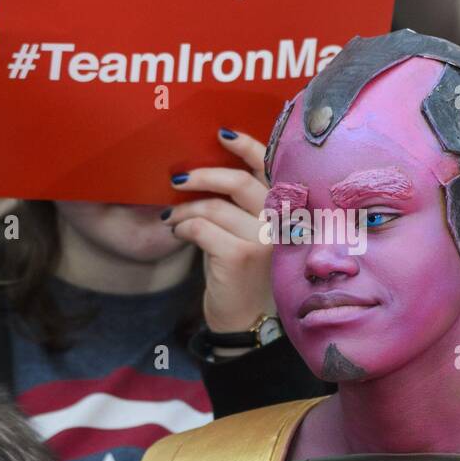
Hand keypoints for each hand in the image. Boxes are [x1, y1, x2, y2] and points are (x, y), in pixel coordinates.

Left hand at [164, 130, 274, 334]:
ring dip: (185, 209)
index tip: (222, 134)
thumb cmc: (246, 277)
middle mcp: (282, 224)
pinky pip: (200, 227)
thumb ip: (244, 206)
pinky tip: (178, 235)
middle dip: (202, 175)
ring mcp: (264, 240)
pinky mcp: (240, 256)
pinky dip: (183, 228)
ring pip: (214, 206)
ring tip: (172, 219)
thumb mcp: (251, 236)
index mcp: (287, 214)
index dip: (247, 147)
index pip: (270, 169)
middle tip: (178, 180)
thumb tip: (210, 170)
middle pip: (238, 181)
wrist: (248, 325)